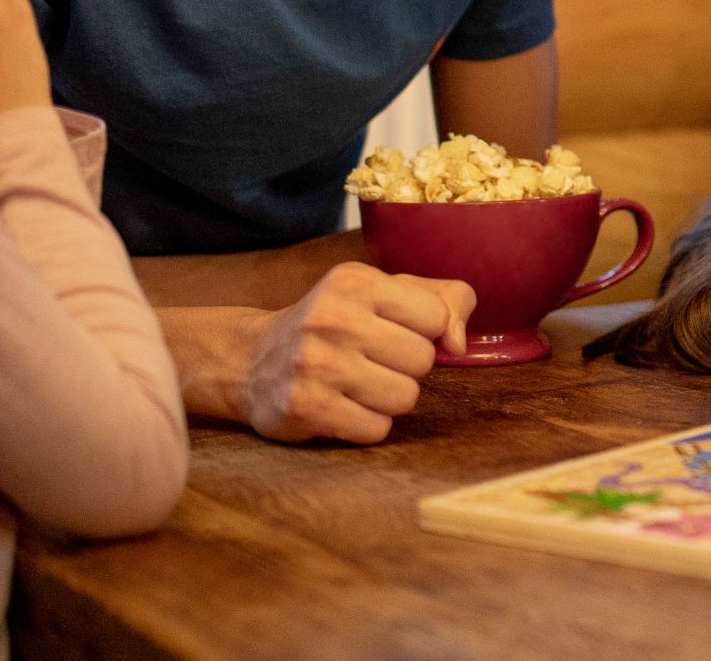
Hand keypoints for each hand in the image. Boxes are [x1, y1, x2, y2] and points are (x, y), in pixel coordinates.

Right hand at [225, 261, 475, 443]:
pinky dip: (367, 424)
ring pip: (405, 397)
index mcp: (355, 281)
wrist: (251, 360)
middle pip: (423, 360)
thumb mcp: (384, 293)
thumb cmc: (334, 324)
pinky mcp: (305, 407)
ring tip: (356, 383)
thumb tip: (460, 342)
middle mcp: (332, 318)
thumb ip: (443, 300)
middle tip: (370, 359)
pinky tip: (342, 406)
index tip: (394, 330)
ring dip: (389, 398)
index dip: (425, 331)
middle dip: (406, 366)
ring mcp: (316, 364)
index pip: (436, 316)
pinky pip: (377, 429)